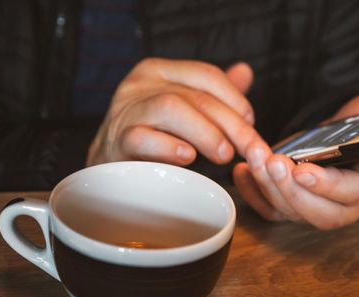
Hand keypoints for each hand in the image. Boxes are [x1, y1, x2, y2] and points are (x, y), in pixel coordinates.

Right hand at [87, 58, 263, 165]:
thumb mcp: (182, 109)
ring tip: (223, 154)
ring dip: (205, 133)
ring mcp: (126, 110)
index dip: (236, 100)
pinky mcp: (115, 140)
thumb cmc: (150, 135)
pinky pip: (142, 138)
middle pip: (195, 95)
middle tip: (248, 147)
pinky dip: (169, 147)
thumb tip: (245, 71)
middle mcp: (141, 84)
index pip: (206, 75)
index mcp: (159, 72)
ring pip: (171, 108)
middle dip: (230, 123)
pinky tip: (188, 157)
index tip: (251, 125)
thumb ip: (211, 93)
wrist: (107, 163)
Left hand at [233, 81, 358, 228]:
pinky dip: (254, 195)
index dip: (329, 185)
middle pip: (321, 213)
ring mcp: (320, 209)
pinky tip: (241, 173)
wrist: (352, 148)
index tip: (302, 170)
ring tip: (253, 158)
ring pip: (293, 214)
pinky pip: (273, 212)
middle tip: (270, 162)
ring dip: (269, 188)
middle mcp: (350, 205)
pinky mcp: (297, 207)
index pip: (355, 194)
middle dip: (292, 191)